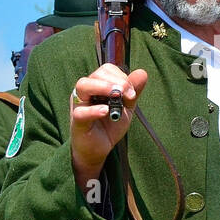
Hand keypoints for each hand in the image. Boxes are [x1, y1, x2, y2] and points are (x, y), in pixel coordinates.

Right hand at [70, 64, 148, 187]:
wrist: (99, 149)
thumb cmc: (110, 125)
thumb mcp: (126, 107)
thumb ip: (133, 91)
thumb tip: (142, 72)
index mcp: (97, 86)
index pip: (106, 70)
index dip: (121, 77)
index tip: (132, 92)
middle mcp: (85, 92)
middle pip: (96, 75)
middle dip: (116, 81)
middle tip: (129, 94)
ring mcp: (79, 105)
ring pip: (83, 86)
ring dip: (103, 87)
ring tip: (117, 97)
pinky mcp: (77, 121)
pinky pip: (81, 112)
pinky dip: (93, 110)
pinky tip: (105, 111)